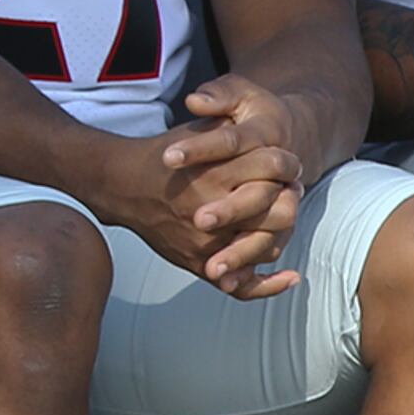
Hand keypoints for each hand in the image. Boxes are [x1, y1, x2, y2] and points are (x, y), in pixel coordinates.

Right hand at [112, 76, 306, 298]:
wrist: (121, 186)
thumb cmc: (165, 157)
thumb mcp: (197, 131)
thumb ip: (232, 130)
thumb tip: (271, 135)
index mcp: (214, 172)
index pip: (273, 164)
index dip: (286, 161)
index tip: (286, 161)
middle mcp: (212, 210)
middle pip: (279, 209)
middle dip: (290, 195)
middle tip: (289, 187)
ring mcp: (207, 242)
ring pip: (267, 245)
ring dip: (283, 229)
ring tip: (282, 214)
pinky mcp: (200, 264)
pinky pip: (242, 284)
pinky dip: (269, 284)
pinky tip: (292, 276)